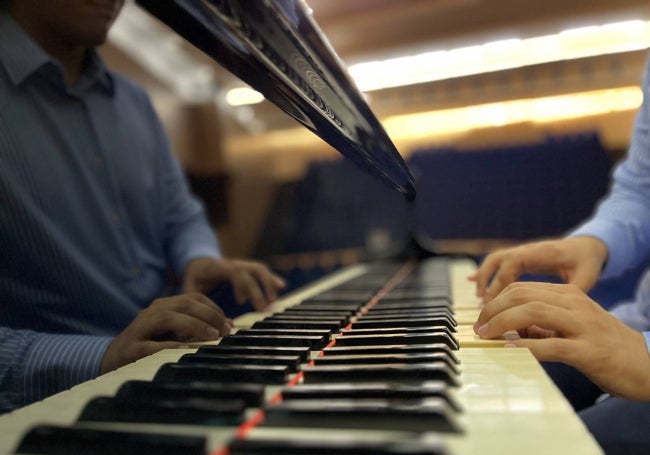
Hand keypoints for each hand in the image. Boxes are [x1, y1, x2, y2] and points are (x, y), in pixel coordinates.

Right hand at [100, 293, 231, 373]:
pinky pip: (152, 345)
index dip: (214, 308)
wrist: (110, 358)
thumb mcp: (174, 332)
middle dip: (208, 315)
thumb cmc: (149, 344)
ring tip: (212, 337)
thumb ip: (197, 327)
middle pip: (184, 304)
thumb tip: (229, 326)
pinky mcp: (131, 349)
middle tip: (224, 331)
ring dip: (194, 325)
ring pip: (168, 318)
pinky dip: (170, 346)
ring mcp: (140, 329)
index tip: (229, 324)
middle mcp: (152, 312)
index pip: (193, 298)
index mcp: (164, 306)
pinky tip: (186, 350)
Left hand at [182, 257, 285, 310]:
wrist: (199, 261)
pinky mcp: (247, 268)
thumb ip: (194, 303)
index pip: (235, 272)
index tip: (241, 302)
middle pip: (252, 270)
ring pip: (260, 269)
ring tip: (274, 302)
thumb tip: (201, 322)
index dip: (241, 285)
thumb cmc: (195, 277)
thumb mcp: (189, 288)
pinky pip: (261, 271)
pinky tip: (281, 287)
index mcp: (218, 267)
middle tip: (263, 308)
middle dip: (260, 288)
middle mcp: (233, 263)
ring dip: (269, 283)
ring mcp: (242, 264)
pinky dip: (271, 279)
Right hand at [468, 236, 607, 302]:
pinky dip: (486, 273)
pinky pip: (498, 263)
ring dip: (484, 277)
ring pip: (494, 260)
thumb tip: (556, 312)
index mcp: (541, 253)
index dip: (499, 283)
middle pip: (497, 260)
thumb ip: (572, 293)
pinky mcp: (520, 258)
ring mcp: (522, 252)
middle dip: (486, 282)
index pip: (512, 264)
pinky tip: (474, 284)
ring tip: (479, 299)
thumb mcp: (586, 278)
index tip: (492, 303)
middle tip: (482, 305)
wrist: (588, 246)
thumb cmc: (587, 262)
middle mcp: (527, 250)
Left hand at [474, 282, 649, 400]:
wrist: (648, 363)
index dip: (495, 302)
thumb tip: (509, 331)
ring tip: (487, 336)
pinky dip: (526, 346)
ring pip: (534, 312)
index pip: (522, 288)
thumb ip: (543, 325)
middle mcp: (574, 304)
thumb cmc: (605, 346)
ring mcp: (582, 326)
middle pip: (522, 295)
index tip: (481, 319)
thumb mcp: (572, 327)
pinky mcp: (589, 351)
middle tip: (478, 328)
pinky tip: (509, 350)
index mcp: (569, 295)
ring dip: (503, 323)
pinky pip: (552, 345)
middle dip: (493, 309)